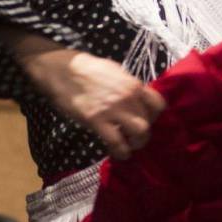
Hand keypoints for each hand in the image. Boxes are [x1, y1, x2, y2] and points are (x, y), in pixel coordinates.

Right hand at [0, 30, 165, 159]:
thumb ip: (128, 87)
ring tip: (128, 146)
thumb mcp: (115, 72)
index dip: (154, 116)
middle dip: (144, 134)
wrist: (62, 69)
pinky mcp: (97, 121)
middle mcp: (128, 97)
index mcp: (133, 84)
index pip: (158, 104)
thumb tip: (136, 100)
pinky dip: (120, 152)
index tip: (146, 120)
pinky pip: (117, 143)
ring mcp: (113, 109)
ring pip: (139, 134)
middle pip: (148, 123)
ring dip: (135, 144)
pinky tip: (117, 153)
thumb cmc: (87, 68)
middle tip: (135, 137)